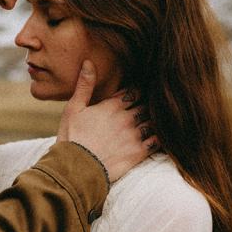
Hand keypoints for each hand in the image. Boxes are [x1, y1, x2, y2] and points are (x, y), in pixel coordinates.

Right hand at [57, 62, 157, 181]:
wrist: (77, 170)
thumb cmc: (72, 138)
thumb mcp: (73, 109)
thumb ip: (84, 85)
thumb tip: (89, 62)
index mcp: (112, 106)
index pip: (134, 92)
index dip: (137, 91)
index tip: (137, 93)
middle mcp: (127, 118)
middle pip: (146, 105)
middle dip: (147, 104)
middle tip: (150, 104)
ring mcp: (134, 135)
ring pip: (153, 121)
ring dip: (154, 120)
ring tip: (155, 120)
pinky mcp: (138, 153)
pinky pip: (157, 141)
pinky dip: (160, 137)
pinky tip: (160, 136)